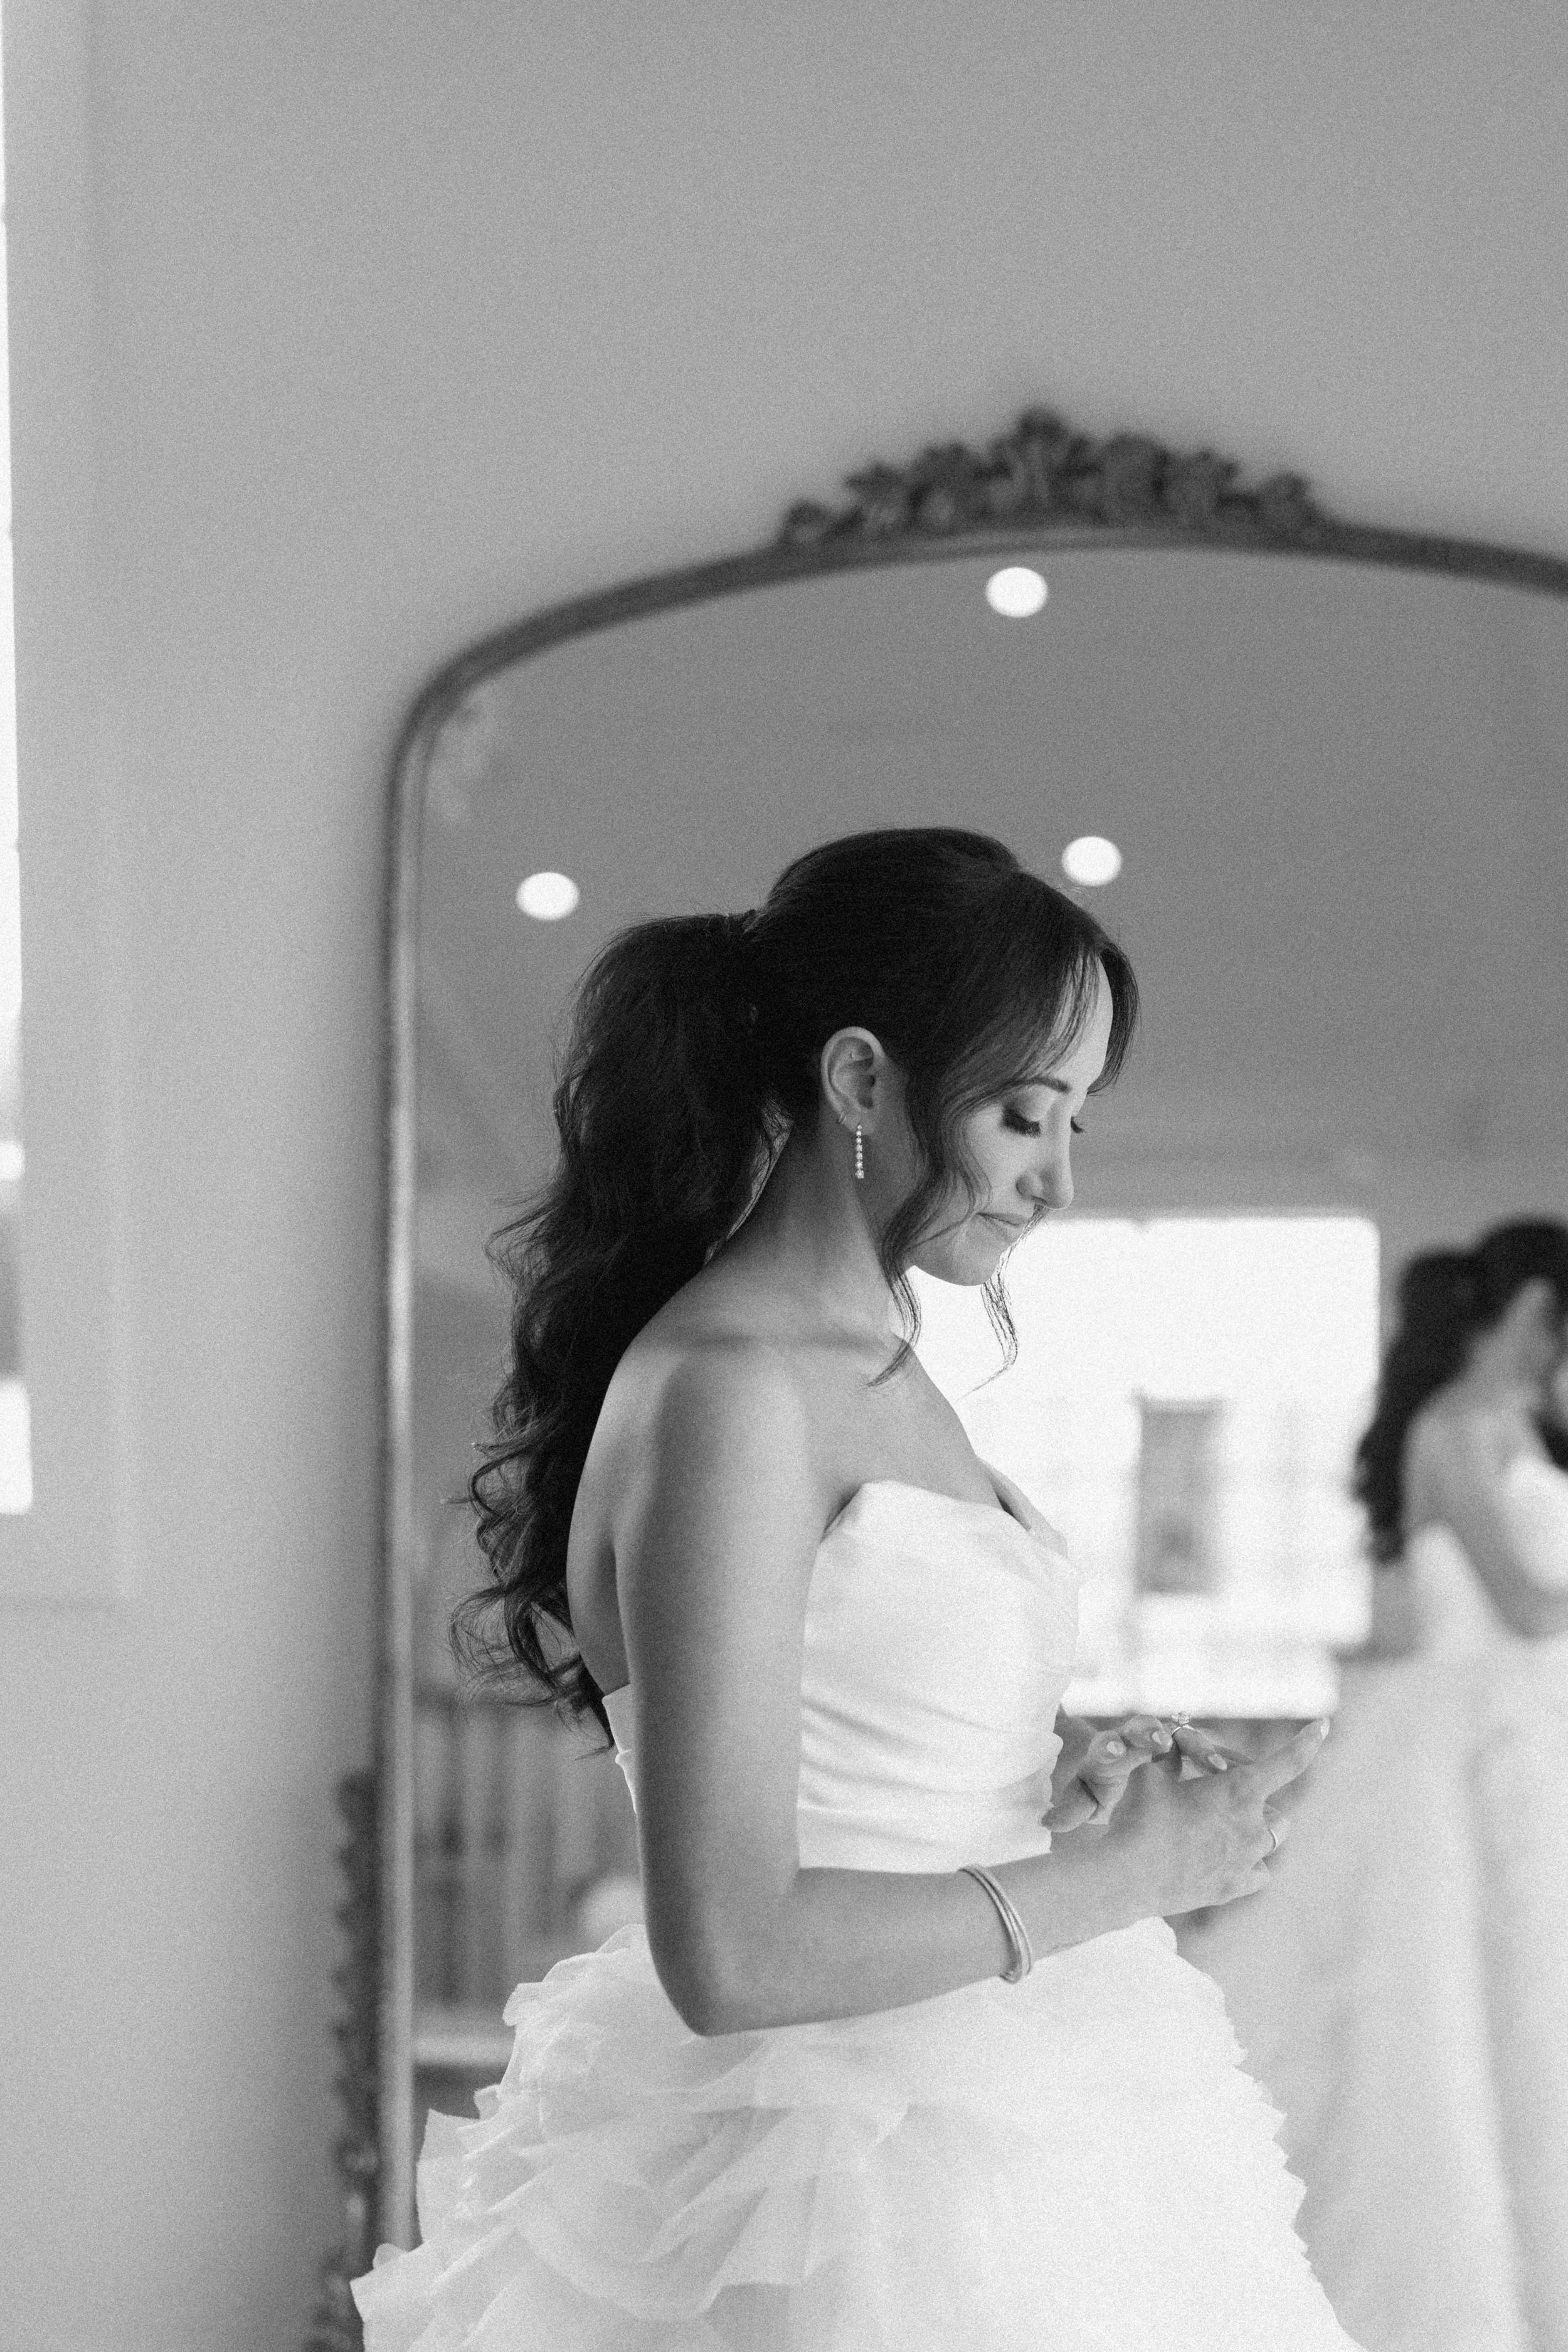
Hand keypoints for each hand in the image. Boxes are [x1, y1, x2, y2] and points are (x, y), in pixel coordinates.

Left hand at [1046, 1712, 1232, 1831]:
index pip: (1110, 1744)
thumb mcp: (1087, 1801)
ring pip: (1186, 1738)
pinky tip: (1248, 1776)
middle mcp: (1138, 1738)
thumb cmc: (1102, 1788)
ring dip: (1203, 1750)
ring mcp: (1169, 1741)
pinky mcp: (1193, 1752)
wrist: (1123, 1771)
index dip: (1115, 1746)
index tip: (1118, 1750)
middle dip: (1157, 1735)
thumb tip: (1047, 1821)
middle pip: (1148, 1730)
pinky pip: (1211, 1753)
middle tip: (1165, 1741)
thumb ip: (1072, 1809)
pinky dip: (1228, 1763)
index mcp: (1109, 1751)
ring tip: (1220, 1767)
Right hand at [1096, 1717, 1329, 1914]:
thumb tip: (1173, 1742)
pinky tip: (1228, 1857)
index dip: (1309, 1741)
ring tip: (1229, 1826)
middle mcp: (1252, 1826)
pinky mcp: (1235, 1887)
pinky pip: (1260, 1872)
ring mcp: (1247, 1861)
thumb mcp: (1152, 1772)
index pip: (1289, 1762)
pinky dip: (1250, 1862)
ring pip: (1273, 1840)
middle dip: (1259, 1799)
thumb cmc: (1138, 1815)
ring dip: (1258, 1829)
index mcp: (1239, 1790)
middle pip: (1277, 1809)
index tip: (1324, 1726)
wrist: (1128, 1874)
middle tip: (1226, 1798)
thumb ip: (1170, 1755)